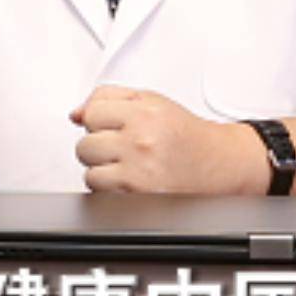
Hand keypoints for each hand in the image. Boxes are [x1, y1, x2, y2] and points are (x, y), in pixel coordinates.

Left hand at [70, 85, 265, 194]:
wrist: (220, 164)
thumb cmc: (187, 134)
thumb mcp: (151, 101)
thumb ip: (109, 98)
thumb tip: (76, 113)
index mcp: (144, 113)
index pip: (91, 113)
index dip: (98, 120)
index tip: (111, 125)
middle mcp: (141, 142)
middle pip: (85, 144)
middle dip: (99, 146)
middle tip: (120, 147)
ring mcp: (139, 172)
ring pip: (90, 172)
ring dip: (102, 171)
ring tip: (126, 165)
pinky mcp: (139, 198)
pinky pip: (101, 193)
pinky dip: (110, 190)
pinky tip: (129, 181)